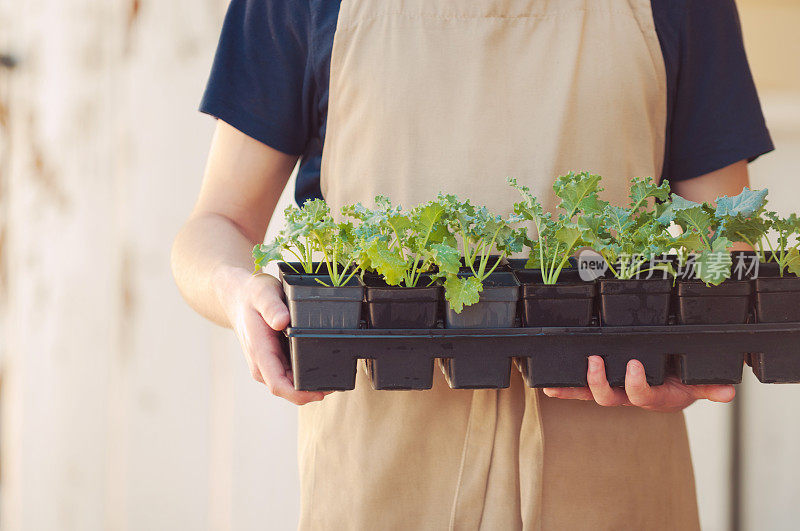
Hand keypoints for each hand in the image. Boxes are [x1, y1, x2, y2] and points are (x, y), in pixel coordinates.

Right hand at [217, 267, 327, 404]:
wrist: (239, 296)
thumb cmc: (251, 295)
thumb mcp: (263, 294)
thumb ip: (272, 307)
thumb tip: (282, 321)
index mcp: (260, 352)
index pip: (279, 385)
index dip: (300, 394)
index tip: (322, 392)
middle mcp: (262, 364)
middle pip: (289, 389)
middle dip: (312, 390)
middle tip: (338, 381)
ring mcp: (267, 365)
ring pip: (291, 384)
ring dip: (310, 384)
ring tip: (334, 375)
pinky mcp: (274, 361)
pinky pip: (291, 375)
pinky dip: (306, 374)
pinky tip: (321, 366)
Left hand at [543, 355, 734, 412]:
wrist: (675, 388)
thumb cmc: (683, 384)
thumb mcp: (699, 384)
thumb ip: (711, 387)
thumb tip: (728, 392)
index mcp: (654, 397)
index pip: (643, 395)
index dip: (636, 384)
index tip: (634, 364)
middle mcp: (631, 397)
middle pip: (611, 398)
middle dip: (600, 383)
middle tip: (595, 362)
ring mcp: (615, 393)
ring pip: (593, 395)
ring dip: (575, 387)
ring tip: (558, 382)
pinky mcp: (603, 386)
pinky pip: (580, 390)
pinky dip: (564, 389)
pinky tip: (547, 387)